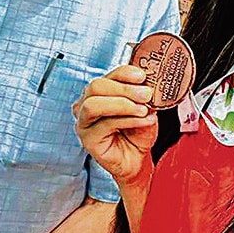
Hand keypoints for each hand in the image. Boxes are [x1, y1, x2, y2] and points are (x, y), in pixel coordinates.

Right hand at [74, 65, 157, 185]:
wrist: (137, 159)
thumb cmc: (137, 132)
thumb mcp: (144, 108)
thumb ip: (143, 95)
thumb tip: (149, 84)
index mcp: (100, 92)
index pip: (107, 75)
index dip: (124, 73)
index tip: (142, 76)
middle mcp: (86, 103)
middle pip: (96, 86)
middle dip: (124, 88)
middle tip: (146, 94)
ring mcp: (84, 121)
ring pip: (93, 104)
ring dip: (122, 104)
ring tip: (143, 109)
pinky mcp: (87, 139)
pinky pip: (105, 124)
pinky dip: (128, 120)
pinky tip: (143, 120)